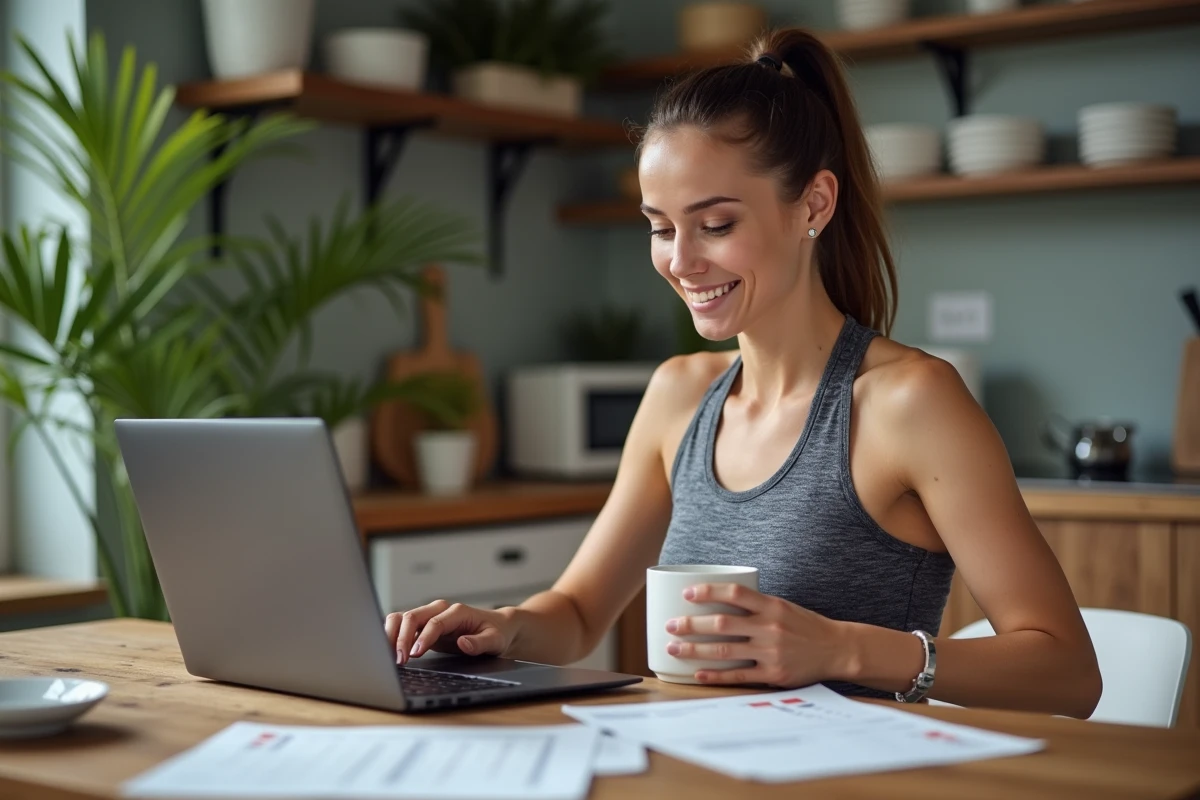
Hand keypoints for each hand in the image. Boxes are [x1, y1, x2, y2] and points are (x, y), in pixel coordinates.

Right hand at [384, 600, 516, 665]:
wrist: (496, 627)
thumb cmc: (496, 633)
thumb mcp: (495, 640)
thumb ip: (480, 643)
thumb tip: (463, 643)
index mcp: (457, 612)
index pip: (434, 622)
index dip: (423, 638)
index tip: (415, 654)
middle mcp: (440, 610)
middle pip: (413, 617)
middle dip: (402, 638)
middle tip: (399, 661)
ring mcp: (429, 616)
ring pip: (402, 618)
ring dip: (392, 635)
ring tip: (390, 657)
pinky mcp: (422, 625)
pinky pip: (401, 625)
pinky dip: (391, 635)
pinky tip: (389, 651)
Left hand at [665, 582, 844, 686]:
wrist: (837, 649)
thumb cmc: (805, 626)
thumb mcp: (783, 606)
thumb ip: (756, 606)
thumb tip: (718, 601)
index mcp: (771, 606)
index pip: (734, 594)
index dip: (708, 592)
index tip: (687, 593)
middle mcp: (769, 628)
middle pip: (722, 624)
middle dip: (691, 625)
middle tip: (670, 625)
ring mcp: (771, 652)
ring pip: (725, 651)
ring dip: (695, 650)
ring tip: (673, 649)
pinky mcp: (773, 675)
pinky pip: (739, 676)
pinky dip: (715, 675)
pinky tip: (697, 674)